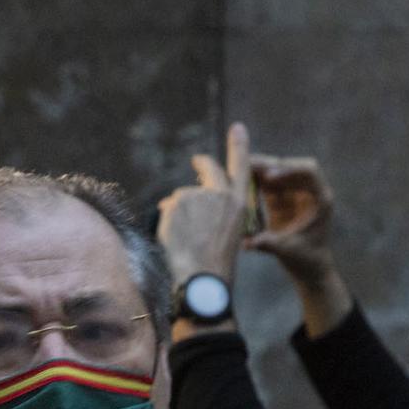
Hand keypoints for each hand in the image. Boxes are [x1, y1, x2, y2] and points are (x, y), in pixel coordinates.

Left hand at [157, 123, 251, 284]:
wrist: (202, 280)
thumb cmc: (215, 268)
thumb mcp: (226, 236)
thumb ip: (211, 213)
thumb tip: (176, 199)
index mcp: (240, 205)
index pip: (241, 168)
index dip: (239, 146)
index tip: (238, 127)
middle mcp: (221, 195)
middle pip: (208, 170)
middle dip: (202, 163)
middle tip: (197, 161)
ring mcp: (198, 196)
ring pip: (182, 198)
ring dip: (178, 212)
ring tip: (184, 241)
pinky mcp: (178, 201)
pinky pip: (167, 207)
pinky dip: (167, 221)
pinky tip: (174, 239)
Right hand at [245, 155, 336, 286]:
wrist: (307, 268)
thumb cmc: (305, 260)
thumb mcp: (288, 252)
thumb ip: (269, 244)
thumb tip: (247, 243)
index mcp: (320, 199)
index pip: (308, 172)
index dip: (288, 170)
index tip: (269, 176)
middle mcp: (308, 190)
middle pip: (288, 167)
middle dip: (267, 164)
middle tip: (244, 165)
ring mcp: (293, 192)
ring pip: (274, 171)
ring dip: (256, 169)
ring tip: (236, 169)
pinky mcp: (279, 198)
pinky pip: (265, 183)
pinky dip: (251, 180)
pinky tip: (235, 181)